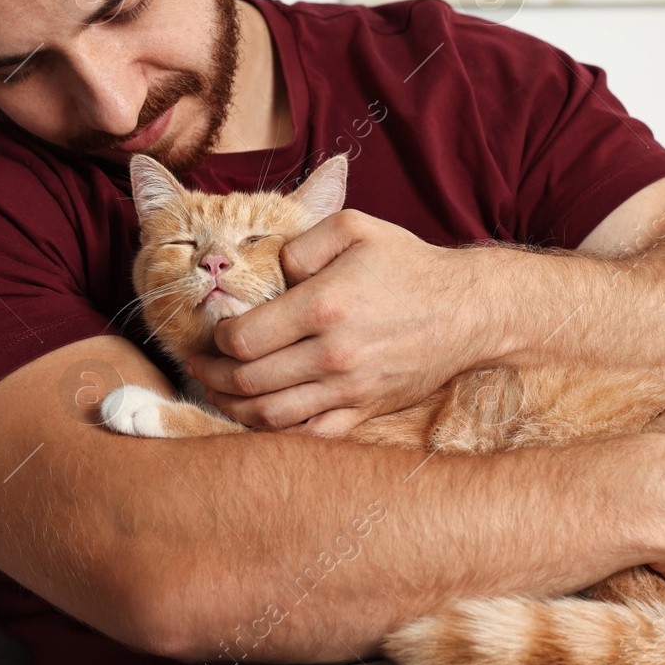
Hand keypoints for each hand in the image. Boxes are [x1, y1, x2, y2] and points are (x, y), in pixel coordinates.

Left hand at [186, 209, 487, 434]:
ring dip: (232, 407)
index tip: (213, 332)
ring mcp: (350, 389)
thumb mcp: (353, 228)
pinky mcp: (365, 411)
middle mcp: (334, 354)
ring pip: (270, 416)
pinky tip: (259, 417)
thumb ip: (299, 244)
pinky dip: (275, 433)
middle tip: (197, 366)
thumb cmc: (407, 264)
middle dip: (211, 375)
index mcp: (324, 307)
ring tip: (217, 392)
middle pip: (248, 382)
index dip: (216, 340)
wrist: (466, 310)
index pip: (243, 340)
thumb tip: (270, 274)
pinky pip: (309, 436)